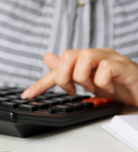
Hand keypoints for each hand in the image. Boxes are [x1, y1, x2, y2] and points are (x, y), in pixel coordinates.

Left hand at [21, 48, 137, 106]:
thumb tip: (48, 58)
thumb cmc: (118, 86)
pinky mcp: (124, 66)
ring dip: (84, 78)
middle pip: (68, 55)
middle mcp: (97, 55)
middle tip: (73, 91)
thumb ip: (68, 72)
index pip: (57, 66)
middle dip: (65, 77)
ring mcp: (111, 58)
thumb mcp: (88, 82)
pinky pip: (105, 68)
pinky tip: (110, 89)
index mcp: (85, 59)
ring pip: (84, 57)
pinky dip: (103, 83)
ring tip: (95, 89)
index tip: (26, 96)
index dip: (41, 83)